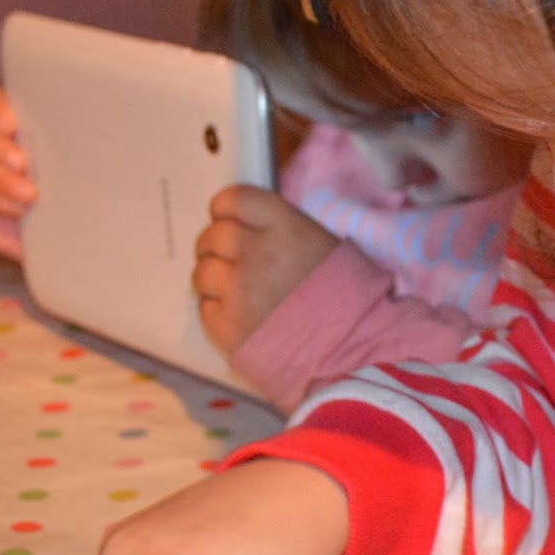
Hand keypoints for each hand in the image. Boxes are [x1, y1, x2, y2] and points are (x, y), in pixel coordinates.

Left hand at [193, 186, 340, 355]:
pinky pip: (205, 308)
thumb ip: (289, 231)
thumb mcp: (330, 248)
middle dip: (216, 246)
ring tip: (231, 292)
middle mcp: (255, 252)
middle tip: (229, 260)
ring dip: (212, 279)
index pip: (234, 199)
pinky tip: (236, 317)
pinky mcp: (227, 327)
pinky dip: (216, 310)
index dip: (226, 210)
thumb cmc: (352, 302)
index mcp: (284, 227)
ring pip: (202, 272)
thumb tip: (261, 228)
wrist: (352, 354)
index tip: (229, 220)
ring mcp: (237, 291)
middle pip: (213, 235)